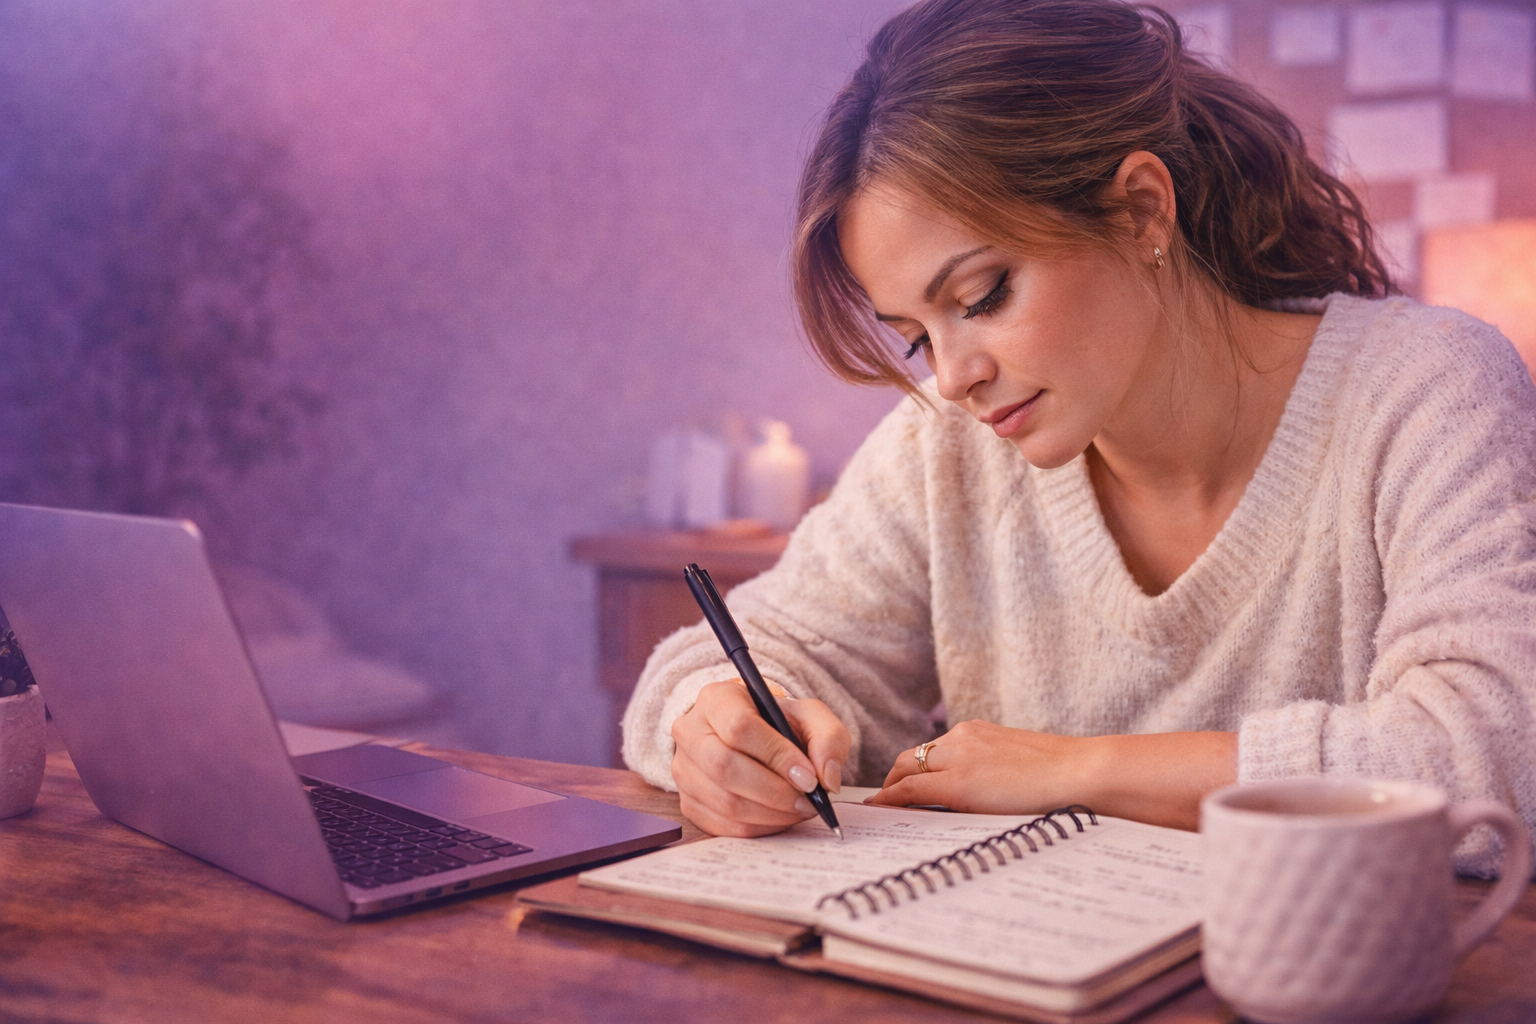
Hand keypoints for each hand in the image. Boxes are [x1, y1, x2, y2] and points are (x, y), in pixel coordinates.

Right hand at [670, 679, 850, 837]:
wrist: (755, 738)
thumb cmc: (780, 724)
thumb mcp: (811, 717)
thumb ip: (828, 739)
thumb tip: (825, 780)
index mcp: (717, 699)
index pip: (739, 727)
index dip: (776, 755)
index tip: (808, 776)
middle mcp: (690, 731)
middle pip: (724, 767)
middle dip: (774, 791)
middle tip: (808, 801)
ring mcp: (683, 770)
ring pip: (724, 802)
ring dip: (770, 814)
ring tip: (800, 809)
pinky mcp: (687, 802)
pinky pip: (722, 826)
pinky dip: (759, 828)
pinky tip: (780, 817)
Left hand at [869, 720, 1235, 830]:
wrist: (1083, 772)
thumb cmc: (1063, 776)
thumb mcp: (1019, 764)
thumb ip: (994, 770)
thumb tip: (984, 793)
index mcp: (977, 732)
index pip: (932, 751)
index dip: (912, 770)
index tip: (901, 785)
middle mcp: (962, 738)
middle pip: (912, 757)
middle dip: (895, 779)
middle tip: (886, 801)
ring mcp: (959, 757)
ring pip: (907, 770)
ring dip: (891, 790)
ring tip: (882, 810)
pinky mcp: (959, 783)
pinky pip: (912, 790)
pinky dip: (892, 800)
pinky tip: (882, 811)